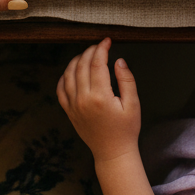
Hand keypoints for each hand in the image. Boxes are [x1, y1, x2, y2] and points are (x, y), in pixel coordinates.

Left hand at [57, 38, 140, 161]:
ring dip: (76, 60)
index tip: (107, 41)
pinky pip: (60, 89)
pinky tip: (72, 71)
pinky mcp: (69, 111)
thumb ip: (127, 80)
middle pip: (82, 65)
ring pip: (68, 74)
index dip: (102, 48)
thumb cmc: (126, 130)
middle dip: (90, 51)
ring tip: (87, 55)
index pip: (97, 63)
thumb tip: (119, 61)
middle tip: (99, 46)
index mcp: (100, 96)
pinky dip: (64, 76)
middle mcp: (83, 99)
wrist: (112, 152)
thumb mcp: (133, 104)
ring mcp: (73, 105)